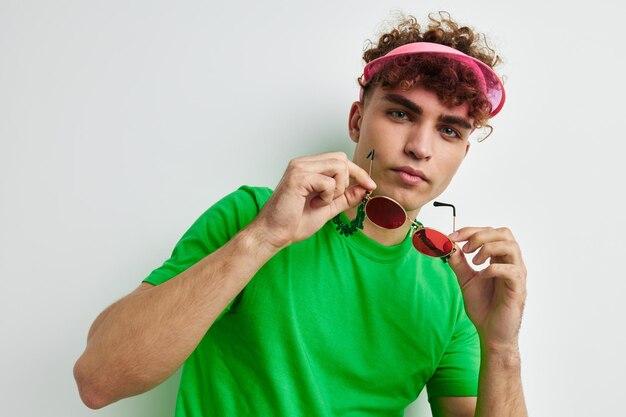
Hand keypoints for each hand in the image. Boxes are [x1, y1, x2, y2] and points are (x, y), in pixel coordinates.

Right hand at [253, 152, 375, 248]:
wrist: (274, 234)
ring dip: (338, 188)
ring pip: (338, 166)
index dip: (358, 173)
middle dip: (350, 178)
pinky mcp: (298, 177)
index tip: (370, 186)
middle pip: (341, 158)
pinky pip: (328, 182)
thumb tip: (364, 188)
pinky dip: (327, 196)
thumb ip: (345, 197)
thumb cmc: (294, 222)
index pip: (340, 160)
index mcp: (308, 167)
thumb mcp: (327, 208)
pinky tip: (313, 204)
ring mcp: (299, 168)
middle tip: (338, 198)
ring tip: (322, 202)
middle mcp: (303, 163)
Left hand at [446, 227, 526, 350]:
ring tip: (474, 262)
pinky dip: (493, 268)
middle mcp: (511, 262)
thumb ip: (458, 262)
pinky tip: (482, 275)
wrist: (490, 332)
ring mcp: (517, 274)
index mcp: (500, 258)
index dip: (470, 231)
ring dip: (488, 249)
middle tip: (465, 248)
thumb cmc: (483, 305)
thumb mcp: (466, 279)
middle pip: (504, 233)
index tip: (451, 237)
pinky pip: (511, 270)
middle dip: (480, 235)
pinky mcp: (518, 289)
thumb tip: (447, 244)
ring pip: (511, 246)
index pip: (490, 232)